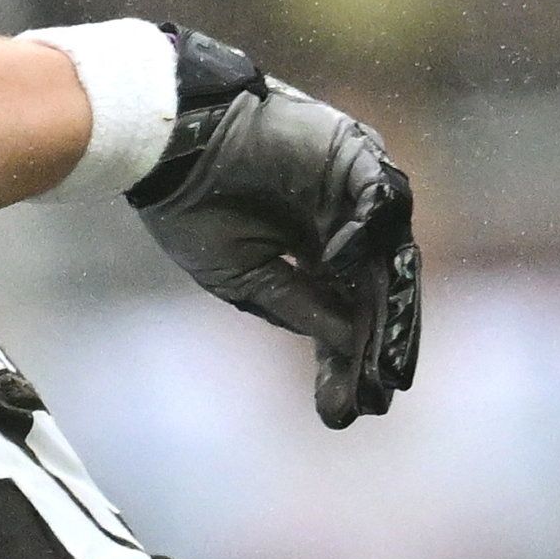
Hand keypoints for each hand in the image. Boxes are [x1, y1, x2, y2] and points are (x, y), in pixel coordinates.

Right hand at [130, 31, 420, 428]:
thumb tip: (348, 344)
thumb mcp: (245, 277)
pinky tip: (342, 266)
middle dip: (380, 341)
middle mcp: (343, 225)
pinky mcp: (353, 155)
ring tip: (383, 354)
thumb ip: (298, 306)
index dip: (349, 358)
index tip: (352, 410)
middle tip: (383, 391)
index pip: (346, 311)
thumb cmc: (193, 211)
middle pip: (378, 289)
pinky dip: (365, 232)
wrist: (169, 149)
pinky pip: (377, 197)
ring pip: (389, 251)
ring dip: (390, 302)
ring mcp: (353, 192)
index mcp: (314, 253)